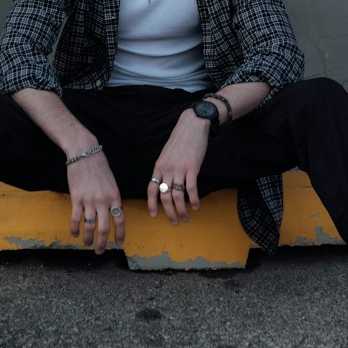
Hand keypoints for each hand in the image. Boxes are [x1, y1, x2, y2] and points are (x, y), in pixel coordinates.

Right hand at [68, 152, 125, 254]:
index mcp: (115, 196)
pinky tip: (74, 234)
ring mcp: (89, 200)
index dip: (120, 233)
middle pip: (104, 228)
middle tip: (100, 252)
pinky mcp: (76, 198)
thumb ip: (113, 198)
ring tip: (87, 244)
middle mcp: (103, 200)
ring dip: (89, 238)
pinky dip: (75, 228)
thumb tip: (113, 213)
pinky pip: (76, 218)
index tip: (119, 243)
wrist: (84, 153)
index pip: (120, 219)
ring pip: (90, 226)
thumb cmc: (99, 167)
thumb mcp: (112, 182)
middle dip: (103, 242)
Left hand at [147, 110, 207, 225]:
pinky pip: (191, 188)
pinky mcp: (192, 168)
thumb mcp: (167, 154)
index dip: (151, 204)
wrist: (192, 125)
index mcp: (159, 166)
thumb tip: (166, 184)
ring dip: (181, 210)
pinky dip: (194, 200)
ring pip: (177, 195)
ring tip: (186, 218)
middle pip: (164, 196)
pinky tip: (197, 206)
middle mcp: (167, 169)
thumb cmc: (180, 139)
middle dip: (169, 212)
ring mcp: (179, 169)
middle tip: (174, 222)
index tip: (154, 215)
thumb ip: (165, 168)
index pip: (151, 188)